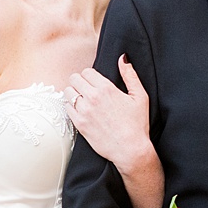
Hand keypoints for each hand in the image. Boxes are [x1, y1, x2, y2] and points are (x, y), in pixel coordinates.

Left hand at [67, 57, 151, 173]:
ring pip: (68, 92)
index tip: (95, 82)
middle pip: (74, 79)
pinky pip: (66, 107)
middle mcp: (92, 98)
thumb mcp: (140, 97)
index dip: (90, 75)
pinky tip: (81, 110)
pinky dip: (71, 106)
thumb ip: (130, 75)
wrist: (130, 149)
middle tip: (87, 89)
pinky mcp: (79, 124)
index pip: (87, 71)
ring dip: (74, 93)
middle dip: (80, 82)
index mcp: (107, 88)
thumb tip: (122, 58)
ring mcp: (84, 111)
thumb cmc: (137, 124)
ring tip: (83, 99)